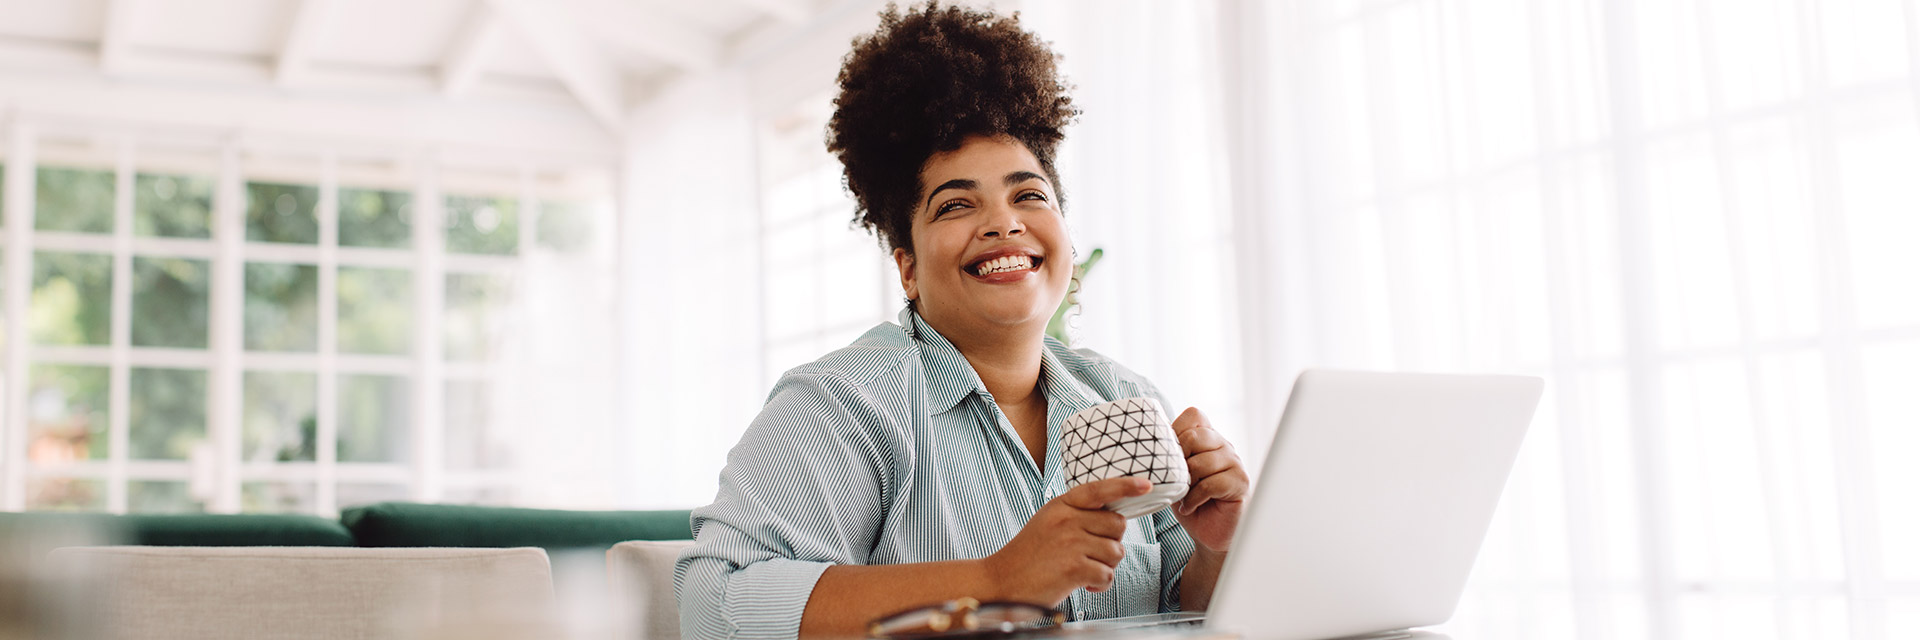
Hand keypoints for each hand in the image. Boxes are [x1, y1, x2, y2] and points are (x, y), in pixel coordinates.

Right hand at [984, 476, 1149, 605]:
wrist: (1001, 582)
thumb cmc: (1028, 557)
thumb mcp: (1048, 522)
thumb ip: (1076, 515)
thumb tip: (1114, 518)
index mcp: (1061, 505)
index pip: (1099, 489)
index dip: (1125, 485)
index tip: (1146, 484)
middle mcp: (1067, 519)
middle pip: (1118, 524)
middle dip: (1112, 542)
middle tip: (1092, 554)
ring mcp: (1071, 542)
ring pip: (1116, 551)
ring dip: (1105, 566)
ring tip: (1083, 570)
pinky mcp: (1074, 568)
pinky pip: (1107, 574)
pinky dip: (1099, 584)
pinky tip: (1082, 584)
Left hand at [1171, 407, 1248, 552]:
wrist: (1207, 533)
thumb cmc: (1188, 501)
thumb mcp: (1172, 474)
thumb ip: (1167, 455)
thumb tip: (1144, 443)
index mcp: (1208, 437)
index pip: (1193, 415)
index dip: (1176, 431)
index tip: (1168, 455)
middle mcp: (1224, 445)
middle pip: (1195, 436)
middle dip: (1178, 460)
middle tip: (1174, 480)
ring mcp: (1235, 462)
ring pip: (1202, 462)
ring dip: (1186, 483)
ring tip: (1182, 496)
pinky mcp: (1241, 483)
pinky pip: (1211, 484)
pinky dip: (1194, 498)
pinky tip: (1189, 506)